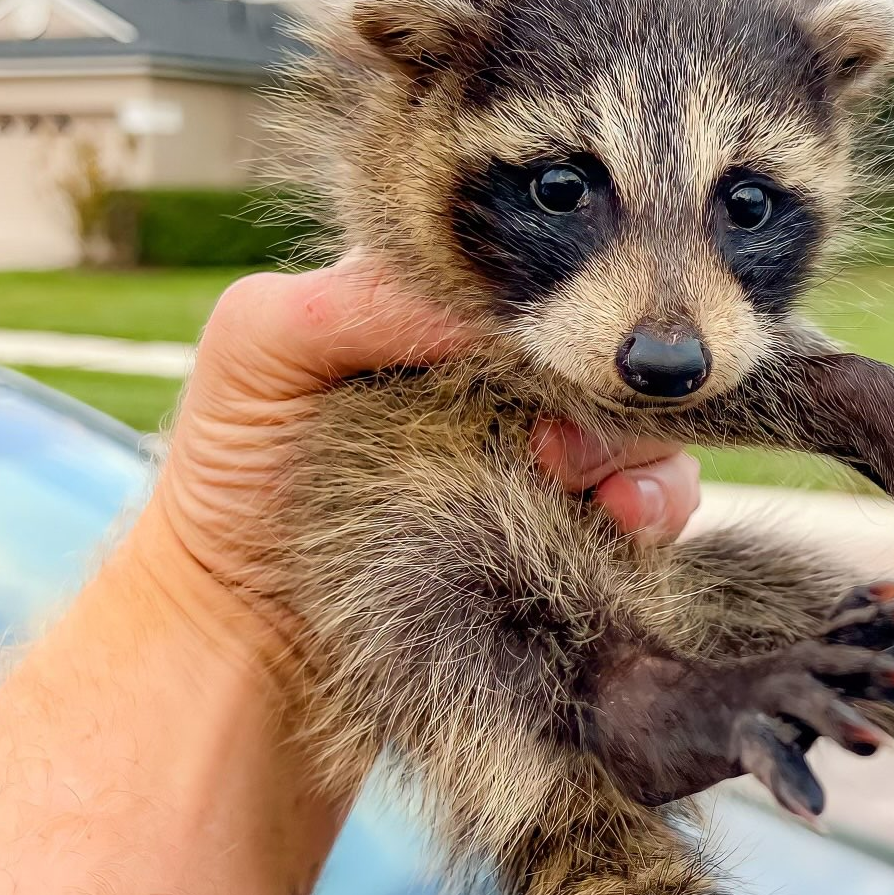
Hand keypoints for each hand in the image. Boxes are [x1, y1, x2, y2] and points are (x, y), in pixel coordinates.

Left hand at [154, 256, 698, 630]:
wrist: (245, 631)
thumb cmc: (233, 470)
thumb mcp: (262, 344)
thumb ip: (361, 295)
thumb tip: (492, 308)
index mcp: (443, 306)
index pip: (536, 263)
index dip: (557, 282)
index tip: (542, 328)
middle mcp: (511, 371)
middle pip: (606, 337)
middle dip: (600, 371)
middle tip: (547, 432)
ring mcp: (555, 450)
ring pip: (648, 415)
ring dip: (634, 442)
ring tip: (572, 479)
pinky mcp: (582, 530)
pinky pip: (660, 502)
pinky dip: (657, 505)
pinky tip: (620, 521)